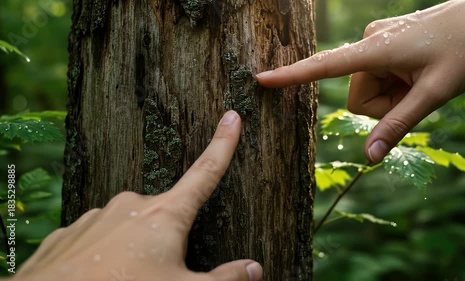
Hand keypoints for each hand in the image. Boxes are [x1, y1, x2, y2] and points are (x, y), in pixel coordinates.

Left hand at [13, 111, 262, 280]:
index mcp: (165, 216)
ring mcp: (98, 217)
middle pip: (163, 216)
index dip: (222, 145)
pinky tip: (98, 277)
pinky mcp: (71, 232)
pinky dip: (103, 257)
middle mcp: (131, 206)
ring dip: (132, 251)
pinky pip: (98, 240)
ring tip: (125, 279)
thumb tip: (255, 268)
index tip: (231, 118)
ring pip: (128, 230)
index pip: (205, 173)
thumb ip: (223, 279)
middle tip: (156, 273)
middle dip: (166, 240)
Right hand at [257, 0, 464, 162]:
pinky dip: (395, 85)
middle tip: (417, 94)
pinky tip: (417, 72)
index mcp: (376, 50)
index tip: (261, 79)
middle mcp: (369, 42)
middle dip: (384, 105)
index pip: (324, 66)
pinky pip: (378, 76)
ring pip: (368, 89)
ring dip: (391, 96)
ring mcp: (377, 41)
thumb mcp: (435, 93)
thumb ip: (399, 125)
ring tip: (420, 82)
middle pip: (358, 96)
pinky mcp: (384, 43)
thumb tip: (369, 157)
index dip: (291, 76)